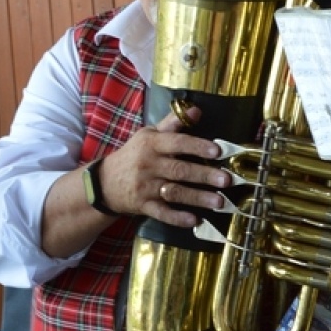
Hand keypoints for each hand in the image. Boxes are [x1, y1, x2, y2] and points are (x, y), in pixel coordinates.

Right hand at [99, 109, 231, 227]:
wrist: (104, 182)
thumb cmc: (135, 155)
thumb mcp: (150, 135)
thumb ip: (173, 124)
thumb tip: (196, 110)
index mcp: (151, 144)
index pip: (177, 143)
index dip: (197, 146)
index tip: (217, 150)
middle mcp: (148, 165)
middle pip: (179, 170)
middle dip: (204, 175)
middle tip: (226, 179)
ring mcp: (145, 187)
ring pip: (174, 192)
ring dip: (198, 198)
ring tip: (219, 202)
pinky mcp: (143, 205)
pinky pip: (161, 213)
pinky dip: (177, 218)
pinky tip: (194, 220)